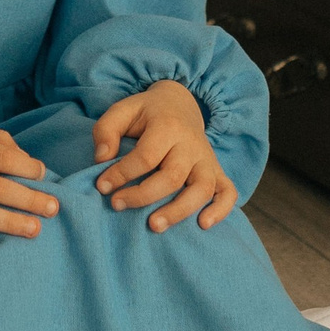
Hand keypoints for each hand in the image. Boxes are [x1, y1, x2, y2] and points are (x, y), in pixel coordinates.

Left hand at [92, 80, 236, 233]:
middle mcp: (191, 144)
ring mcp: (207, 160)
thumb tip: (101, 159)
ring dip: (179, 211)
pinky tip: (203, 225)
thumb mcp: (123, 110)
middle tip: (116, 205)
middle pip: (173, 176)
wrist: (180, 104)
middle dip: (143, 196)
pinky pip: (228, 192)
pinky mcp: (217, 171)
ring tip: (154, 226)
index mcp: (168, 126)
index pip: (146, 156)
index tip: (102, 186)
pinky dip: (221, 210)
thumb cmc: (147, 113)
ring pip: (201, 189)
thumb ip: (106, 130)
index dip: (121, 174)